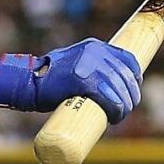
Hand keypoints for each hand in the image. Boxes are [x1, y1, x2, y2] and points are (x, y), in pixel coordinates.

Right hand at [0, 39, 142, 123]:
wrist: (27, 84)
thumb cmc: (51, 81)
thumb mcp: (75, 66)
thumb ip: (90, 70)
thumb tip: (109, 88)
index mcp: (95, 46)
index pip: (127, 59)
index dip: (135, 77)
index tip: (134, 91)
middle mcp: (95, 51)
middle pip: (124, 75)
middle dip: (131, 96)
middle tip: (126, 110)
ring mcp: (88, 64)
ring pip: (118, 87)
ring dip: (124, 105)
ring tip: (119, 116)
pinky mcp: (82, 80)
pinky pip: (107, 95)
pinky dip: (114, 108)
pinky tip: (114, 116)